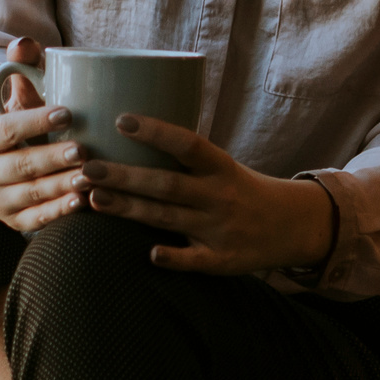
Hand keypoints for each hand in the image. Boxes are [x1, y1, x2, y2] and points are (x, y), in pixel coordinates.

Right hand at [0, 38, 93, 233]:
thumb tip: (25, 46)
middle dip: (51, 158)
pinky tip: (82, 202)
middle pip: (19, 165)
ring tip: (90, 175)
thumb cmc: (31, 126)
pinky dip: (59, 211)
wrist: (24, 168)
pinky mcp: (13, 222)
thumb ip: (25, 69)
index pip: (4, 129)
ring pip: (30, 194)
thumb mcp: (25, 98)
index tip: (68, 113)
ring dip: (60, 186)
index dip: (34, 121)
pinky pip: (36, 220)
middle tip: (83, 149)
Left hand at [82, 114, 335, 276]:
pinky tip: (149, 253)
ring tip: (93, 198)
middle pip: (166, 184)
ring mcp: (220, 228)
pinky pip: (195, 259)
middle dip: (125, 176)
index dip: (156, 132)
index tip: (121, 120)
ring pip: (168, 218)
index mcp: (221, 167)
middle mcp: (220, 196)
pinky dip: (174, 257)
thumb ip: (182, 157)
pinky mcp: (223, 259)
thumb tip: (125, 130)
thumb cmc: (240, 189)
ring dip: (130, 209)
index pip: (187, 144)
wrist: (292, 225)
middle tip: (87, 166)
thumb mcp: (221, 166)